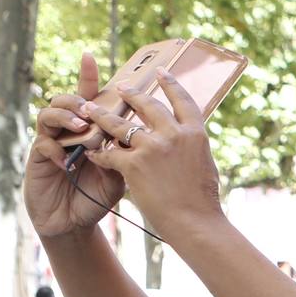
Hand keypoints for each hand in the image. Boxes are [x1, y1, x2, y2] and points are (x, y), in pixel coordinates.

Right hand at [24, 53, 122, 239]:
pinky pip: (43, 142)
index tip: (89, 56)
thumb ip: (122, 153)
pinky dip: (55, 147)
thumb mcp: (119, 174)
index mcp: (91, 129)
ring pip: (49, 112)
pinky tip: (67, 160)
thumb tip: (130, 134)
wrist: (74, 222)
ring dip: (66, 117)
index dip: (86, 76)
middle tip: (91, 112)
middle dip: (78, 100)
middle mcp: (69, 130)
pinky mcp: (38, 157)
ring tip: (81, 128)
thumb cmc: (97, 195)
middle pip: (67, 99)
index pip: (89, 97)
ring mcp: (52, 141)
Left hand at [77, 69, 225, 242]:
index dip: (171, 84)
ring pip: (120, 125)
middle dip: (132, 95)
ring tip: (90, 108)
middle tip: (121, 87)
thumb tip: (188, 139)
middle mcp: (174, 135)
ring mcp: (153, 148)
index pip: (183, 101)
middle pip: (148, 105)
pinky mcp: (134, 164)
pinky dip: (99, 152)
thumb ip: (192, 147)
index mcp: (195, 134)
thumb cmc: (203, 202)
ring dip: (102, 115)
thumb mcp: (205, 166)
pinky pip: (110, 152)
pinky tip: (91, 151)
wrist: (195, 223)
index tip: (161, 73)